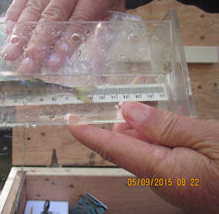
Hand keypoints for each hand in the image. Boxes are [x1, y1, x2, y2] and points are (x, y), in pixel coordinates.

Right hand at [1, 0, 123, 72]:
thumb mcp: (112, 10)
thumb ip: (103, 34)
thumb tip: (95, 65)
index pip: (78, 21)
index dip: (64, 44)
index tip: (51, 64)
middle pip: (52, 15)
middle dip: (37, 42)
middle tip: (27, 64)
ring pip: (34, 6)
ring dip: (21, 32)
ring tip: (10, 53)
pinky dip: (15, 12)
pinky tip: (9, 30)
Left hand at [68, 102, 218, 213]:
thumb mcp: (207, 137)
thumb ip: (164, 126)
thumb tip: (127, 111)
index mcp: (162, 171)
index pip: (112, 149)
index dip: (88, 133)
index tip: (70, 120)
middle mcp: (158, 179)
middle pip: (126, 144)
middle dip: (126, 121)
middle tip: (135, 95)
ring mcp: (167, 180)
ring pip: (141, 146)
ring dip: (144, 125)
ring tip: (156, 106)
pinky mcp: (176, 177)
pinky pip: (155, 152)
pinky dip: (156, 135)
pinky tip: (169, 125)